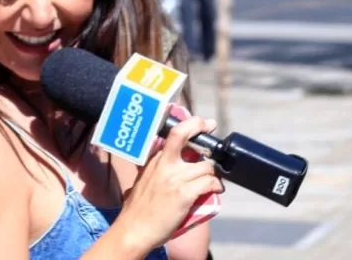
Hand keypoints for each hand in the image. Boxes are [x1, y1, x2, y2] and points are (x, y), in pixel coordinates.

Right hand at [114, 117, 223, 250]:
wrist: (135, 229)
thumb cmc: (137, 208)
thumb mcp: (142, 180)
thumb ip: (154, 168)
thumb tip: (163, 161)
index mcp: (154, 160)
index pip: (172, 134)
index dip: (190, 124)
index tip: (201, 122)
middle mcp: (164, 165)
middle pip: (183, 135)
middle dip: (199, 127)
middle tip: (210, 126)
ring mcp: (175, 178)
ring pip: (206, 165)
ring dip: (213, 172)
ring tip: (213, 179)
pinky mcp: (184, 194)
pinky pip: (209, 182)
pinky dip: (216, 185)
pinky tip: (215, 189)